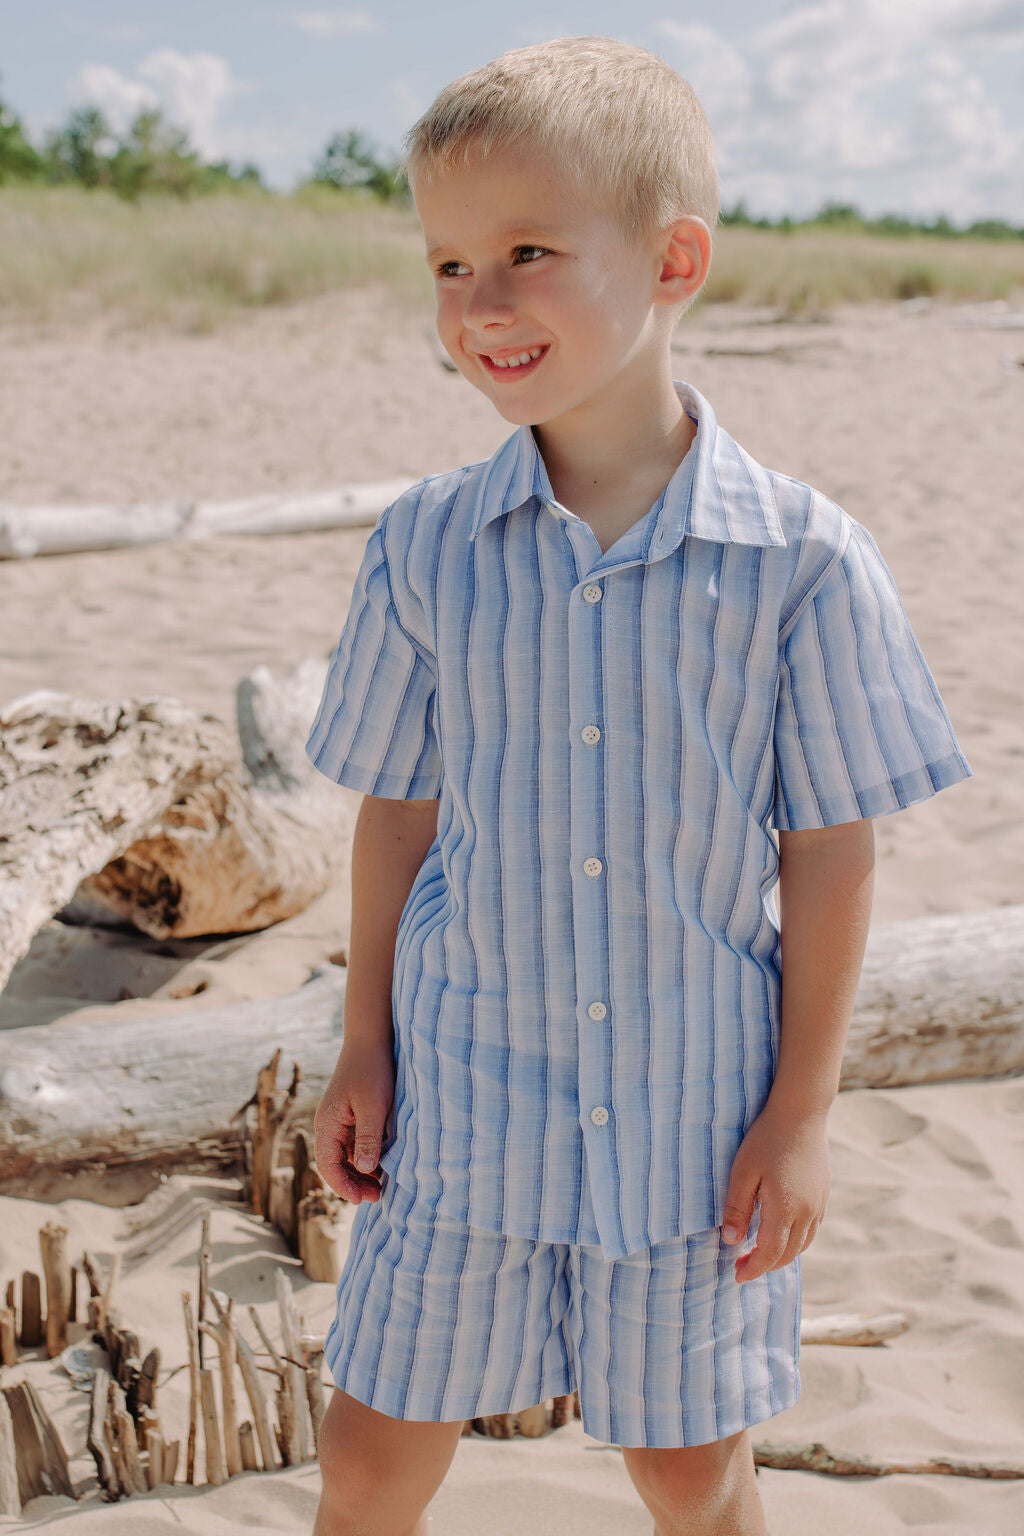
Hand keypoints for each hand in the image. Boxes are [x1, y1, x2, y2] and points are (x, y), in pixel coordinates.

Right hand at [313, 1037, 395, 1203]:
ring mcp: (338, 1120)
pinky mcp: (350, 1115)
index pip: (328, 1166)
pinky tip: (382, 1164)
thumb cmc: (372, 1071)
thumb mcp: (373, 1108)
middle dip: (353, 1184)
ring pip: (345, 1156)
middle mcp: (328, 1125)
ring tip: (382, 1185)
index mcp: (327, 1124)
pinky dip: (365, 1157)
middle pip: (334, 1165)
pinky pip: (353, 1144)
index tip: (363, 1201)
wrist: (371, 1039)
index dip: (344, 1187)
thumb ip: (368, 1139)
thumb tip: (364, 1170)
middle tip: (378, 1197)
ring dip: (360, 1172)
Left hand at [719, 1102, 829, 1282]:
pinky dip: (796, 1241)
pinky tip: (782, 1232)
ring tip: (759, 1252)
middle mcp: (807, 1212)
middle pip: (787, 1254)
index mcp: (785, 1209)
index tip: (736, 1275)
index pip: (769, 1253)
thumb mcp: (743, 1171)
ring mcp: (819, 1204)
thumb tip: (730, 1241)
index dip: (752, 1269)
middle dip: (765, 1265)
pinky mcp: (823, 1195)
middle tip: (742, 1265)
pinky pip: (812, 1230)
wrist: (801, 1113)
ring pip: (802, 1244)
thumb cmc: (766, 1139)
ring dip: (782, 1255)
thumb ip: (736, 1208)